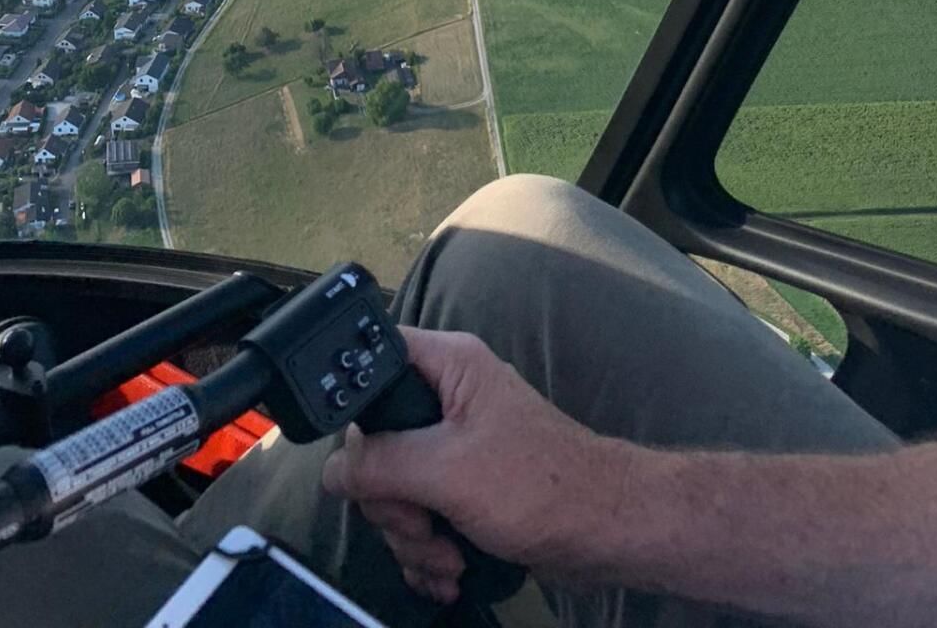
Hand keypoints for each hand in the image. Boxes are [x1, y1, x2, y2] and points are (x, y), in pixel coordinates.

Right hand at [321, 326, 615, 607]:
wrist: (605, 534)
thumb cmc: (540, 486)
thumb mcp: (447, 471)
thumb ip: (380, 466)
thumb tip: (331, 472)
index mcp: (449, 366)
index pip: (373, 365)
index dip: (360, 413)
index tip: (370, 463)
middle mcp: (449, 398)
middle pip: (377, 446)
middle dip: (394, 504)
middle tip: (423, 524)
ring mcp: (456, 447)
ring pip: (396, 490)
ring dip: (413, 538)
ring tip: (447, 560)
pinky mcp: (465, 490)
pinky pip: (421, 517)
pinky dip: (428, 551)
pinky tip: (449, 573)